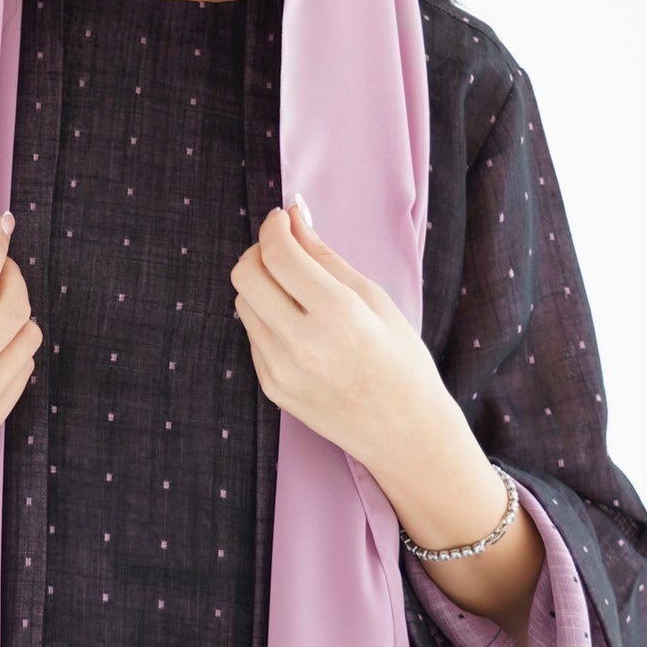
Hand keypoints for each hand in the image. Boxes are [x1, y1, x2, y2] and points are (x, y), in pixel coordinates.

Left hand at [228, 194, 448, 476]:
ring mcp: (280, 369)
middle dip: (259, 252)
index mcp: (336, 313)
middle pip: (246, 275)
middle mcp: (301, 342)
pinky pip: (253, 335)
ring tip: (297, 293)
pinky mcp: (271, 387)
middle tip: (283, 252)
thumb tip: (294, 215)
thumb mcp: (373, 299)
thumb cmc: (399, 360)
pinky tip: (300, 329)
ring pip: (243, 303)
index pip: (278, 253)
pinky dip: (267, 319)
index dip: (275, 227)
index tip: (283, 219)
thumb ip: (326, 256)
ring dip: (261, 286)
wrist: (403, 432)